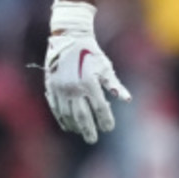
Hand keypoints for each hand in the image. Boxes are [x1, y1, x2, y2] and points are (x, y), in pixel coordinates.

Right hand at [44, 2, 130, 143]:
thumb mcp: (106, 67)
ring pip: (67, 113)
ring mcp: (60, 88)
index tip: (109, 128)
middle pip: (82, 115)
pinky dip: (61, 118)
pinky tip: (67, 125)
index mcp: (90, 83)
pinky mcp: (50, 86)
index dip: (105, 120)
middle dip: (88, 129)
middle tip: (93, 139)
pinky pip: (55, 107)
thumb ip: (115, 85)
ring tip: (81, 133)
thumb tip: (127, 100)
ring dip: (75, 125)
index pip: (100, 108)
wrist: (69, 38)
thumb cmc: (91, 53)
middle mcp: (74, 88)